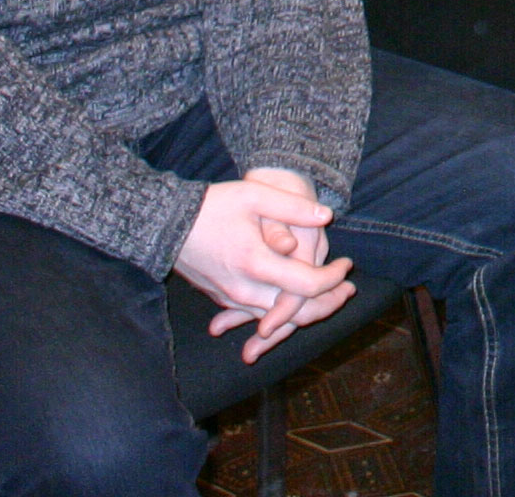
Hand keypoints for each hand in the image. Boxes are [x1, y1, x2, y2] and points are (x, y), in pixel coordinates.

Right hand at [176, 172, 354, 363]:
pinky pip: (258, 314)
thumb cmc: (211, 205)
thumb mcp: (254, 196)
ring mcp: (231, 298)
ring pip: (277, 318)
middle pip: (295, 313)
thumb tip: (327, 216)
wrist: (165, 224)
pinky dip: (282, 313)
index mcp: (255, 263)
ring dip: (307, 310)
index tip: (347, 264)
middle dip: (327, 304)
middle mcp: (243, 289)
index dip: (333, 278)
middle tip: (349, 289)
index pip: (306, 285)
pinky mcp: (223, 298)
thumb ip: (293, 208)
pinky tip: (298, 301)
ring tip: (332, 295)